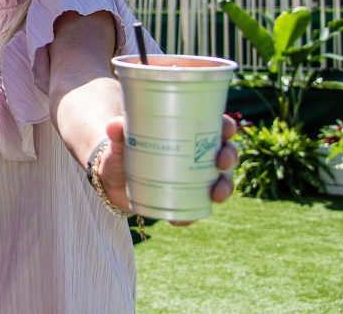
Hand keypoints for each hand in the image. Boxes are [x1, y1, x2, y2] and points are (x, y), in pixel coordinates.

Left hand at [99, 114, 237, 225]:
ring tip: (214, 195)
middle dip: (230, 156)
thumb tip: (115, 125)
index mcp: (188, 131)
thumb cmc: (122, 150)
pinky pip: (196, 208)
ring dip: (224, 188)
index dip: (227, 126)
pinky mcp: (185, 198)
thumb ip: (118, 131)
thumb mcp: (119, 140)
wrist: (112, 178)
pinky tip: (180, 219)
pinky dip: (190, 215)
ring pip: (221, 180)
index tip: (226, 130)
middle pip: (225, 152)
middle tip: (221, 162)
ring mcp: (195, 177)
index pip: (216, 124)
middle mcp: (198, 153)